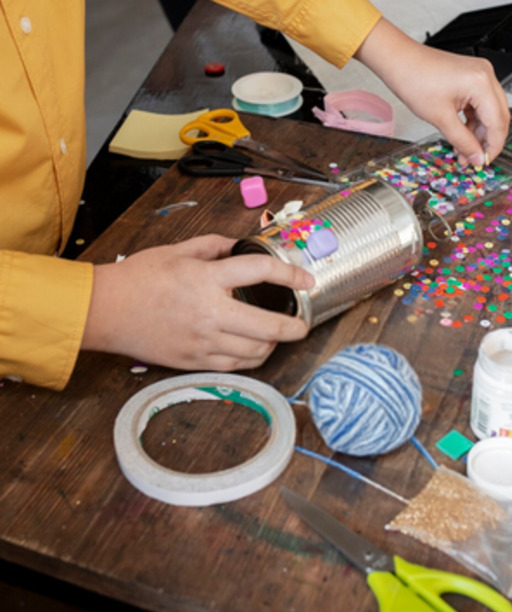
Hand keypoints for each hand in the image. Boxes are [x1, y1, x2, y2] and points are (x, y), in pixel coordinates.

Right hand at [82, 235, 313, 370]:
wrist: (105, 311)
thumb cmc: (138, 278)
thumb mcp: (177, 250)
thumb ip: (213, 246)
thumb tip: (238, 245)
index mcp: (207, 279)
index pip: (260, 272)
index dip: (290, 275)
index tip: (306, 280)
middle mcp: (210, 312)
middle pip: (268, 326)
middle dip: (294, 327)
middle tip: (303, 324)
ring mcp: (202, 341)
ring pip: (254, 352)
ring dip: (273, 345)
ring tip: (276, 336)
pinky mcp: (193, 361)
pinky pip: (233, 366)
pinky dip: (250, 359)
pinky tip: (253, 349)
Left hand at [356, 20, 509, 165]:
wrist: (399, 60)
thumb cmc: (414, 80)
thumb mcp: (440, 118)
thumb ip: (462, 141)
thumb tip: (476, 157)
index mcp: (481, 83)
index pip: (498, 122)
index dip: (492, 146)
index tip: (484, 162)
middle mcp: (486, 75)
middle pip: (498, 116)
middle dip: (487, 140)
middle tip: (474, 159)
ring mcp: (480, 74)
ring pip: (489, 111)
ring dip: (478, 132)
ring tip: (464, 150)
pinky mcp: (472, 77)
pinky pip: (480, 103)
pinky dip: (473, 120)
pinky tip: (462, 134)